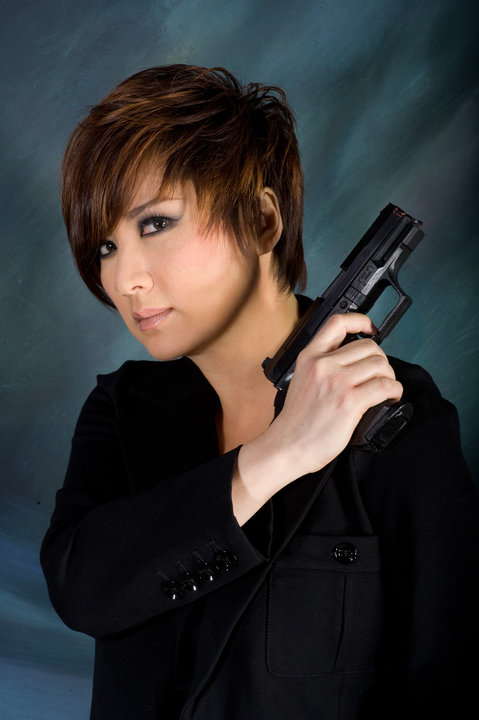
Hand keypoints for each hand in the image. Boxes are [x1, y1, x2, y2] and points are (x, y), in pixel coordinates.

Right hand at [267, 312, 402, 478]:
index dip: (360, 321)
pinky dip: (394, 391)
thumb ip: (322, 364)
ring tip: (385, 388)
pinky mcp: (349, 402)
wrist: (287, 446)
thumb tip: (355, 359)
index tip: (371, 329)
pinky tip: (389, 397)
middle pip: (369, 347)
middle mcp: (323, 365)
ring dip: (389, 377)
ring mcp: (337, 382)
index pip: (338, 323)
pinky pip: (385, 386)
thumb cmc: (297, 420)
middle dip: (381, 360)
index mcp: (310, 356)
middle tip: (379, 375)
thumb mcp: (301, 379)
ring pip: (380, 365)